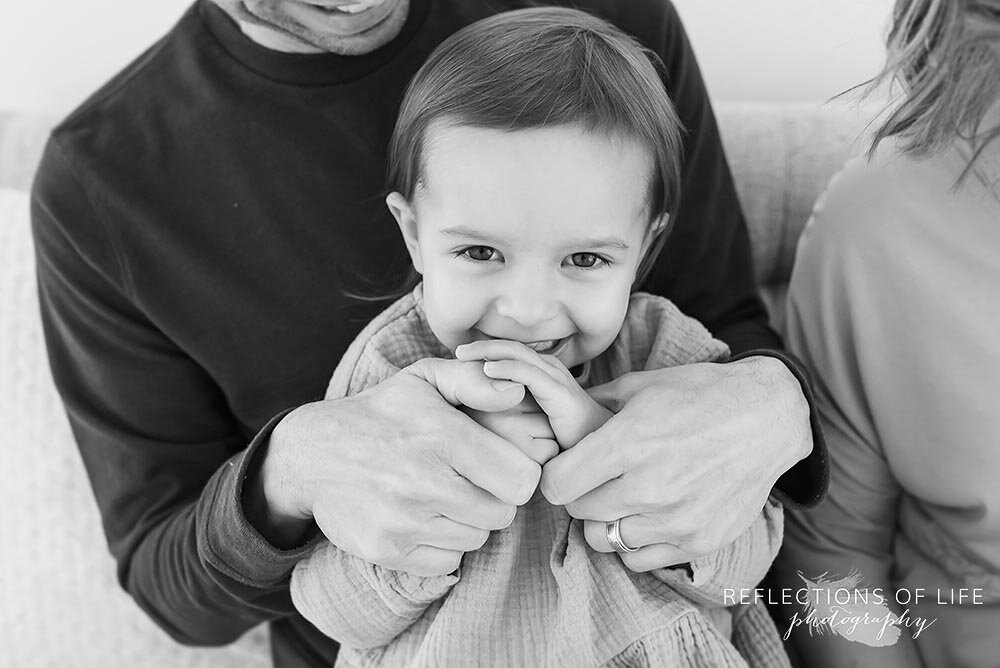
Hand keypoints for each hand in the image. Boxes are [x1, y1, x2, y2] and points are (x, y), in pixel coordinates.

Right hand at [255, 358, 540, 575]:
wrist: (311, 454)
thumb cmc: (383, 413)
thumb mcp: (425, 379)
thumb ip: (475, 379)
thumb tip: (517, 391)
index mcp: (442, 437)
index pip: (521, 480)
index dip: (517, 472)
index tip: (499, 464)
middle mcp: (423, 482)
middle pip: (502, 513)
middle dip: (494, 497)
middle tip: (468, 479)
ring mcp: (403, 522)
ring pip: (476, 538)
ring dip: (468, 520)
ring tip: (441, 494)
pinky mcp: (387, 551)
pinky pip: (447, 562)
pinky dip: (443, 545)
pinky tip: (424, 517)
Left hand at [455, 340, 612, 448]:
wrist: (599, 456)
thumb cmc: (567, 442)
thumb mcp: (536, 420)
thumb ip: (519, 409)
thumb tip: (486, 411)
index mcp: (545, 374)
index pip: (514, 353)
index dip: (488, 350)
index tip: (462, 358)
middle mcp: (552, 372)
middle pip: (513, 348)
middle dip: (484, 347)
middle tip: (458, 351)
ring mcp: (557, 381)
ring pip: (519, 355)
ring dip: (489, 352)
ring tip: (464, 355)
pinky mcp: (561, 395)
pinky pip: (530, 375)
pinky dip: (508, 369)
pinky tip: (488, 370)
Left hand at [540, 356, 810, 570]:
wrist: (768, 418)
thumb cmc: (701, 395)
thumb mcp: (642, 385)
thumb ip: (594, 403)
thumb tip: (556, 410)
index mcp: (629, 442)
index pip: (558, 484)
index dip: (555, 474)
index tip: (565, 467)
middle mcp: (649, 486)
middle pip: (579, 511)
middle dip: (580, 494)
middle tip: (596, 479)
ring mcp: (675, 519)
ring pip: (604, 539)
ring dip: (606, 520)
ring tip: (623, 497)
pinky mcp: (697, 542)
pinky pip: (638, 559)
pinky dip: (634, 542)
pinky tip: (646, 516)